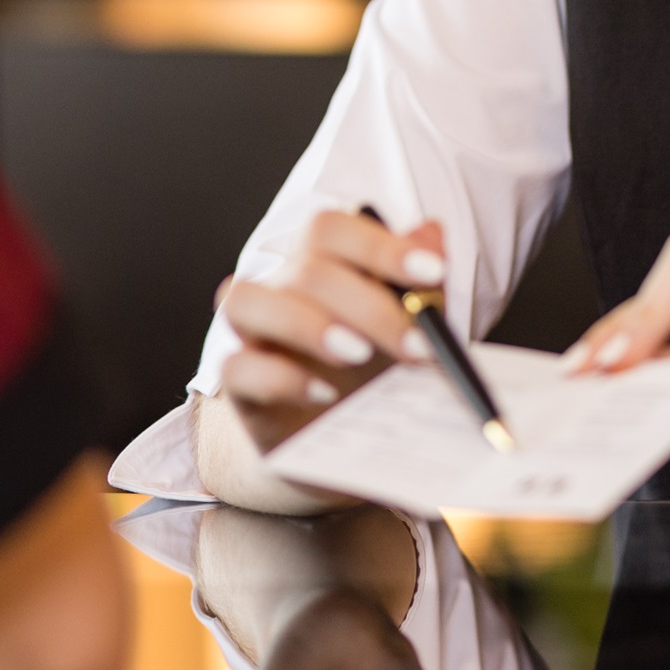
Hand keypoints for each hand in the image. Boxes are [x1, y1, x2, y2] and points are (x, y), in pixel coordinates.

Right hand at [214, 208, 442, 458]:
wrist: (349, 440)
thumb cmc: (378, 371)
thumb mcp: (412, 328)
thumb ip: (422, 283)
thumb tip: (430, 235)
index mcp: (320, 264)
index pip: (330, 229)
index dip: (380, 245)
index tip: (432, 272)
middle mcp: (280, 290)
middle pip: (304, 269)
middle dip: (368, 305)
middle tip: (417, 345)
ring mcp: (252, 335)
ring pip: (246, 301)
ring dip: (308, 324)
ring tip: (359, 354)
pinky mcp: (240, 386)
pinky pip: (237, 367)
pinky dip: (281, 378)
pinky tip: (324, 394)